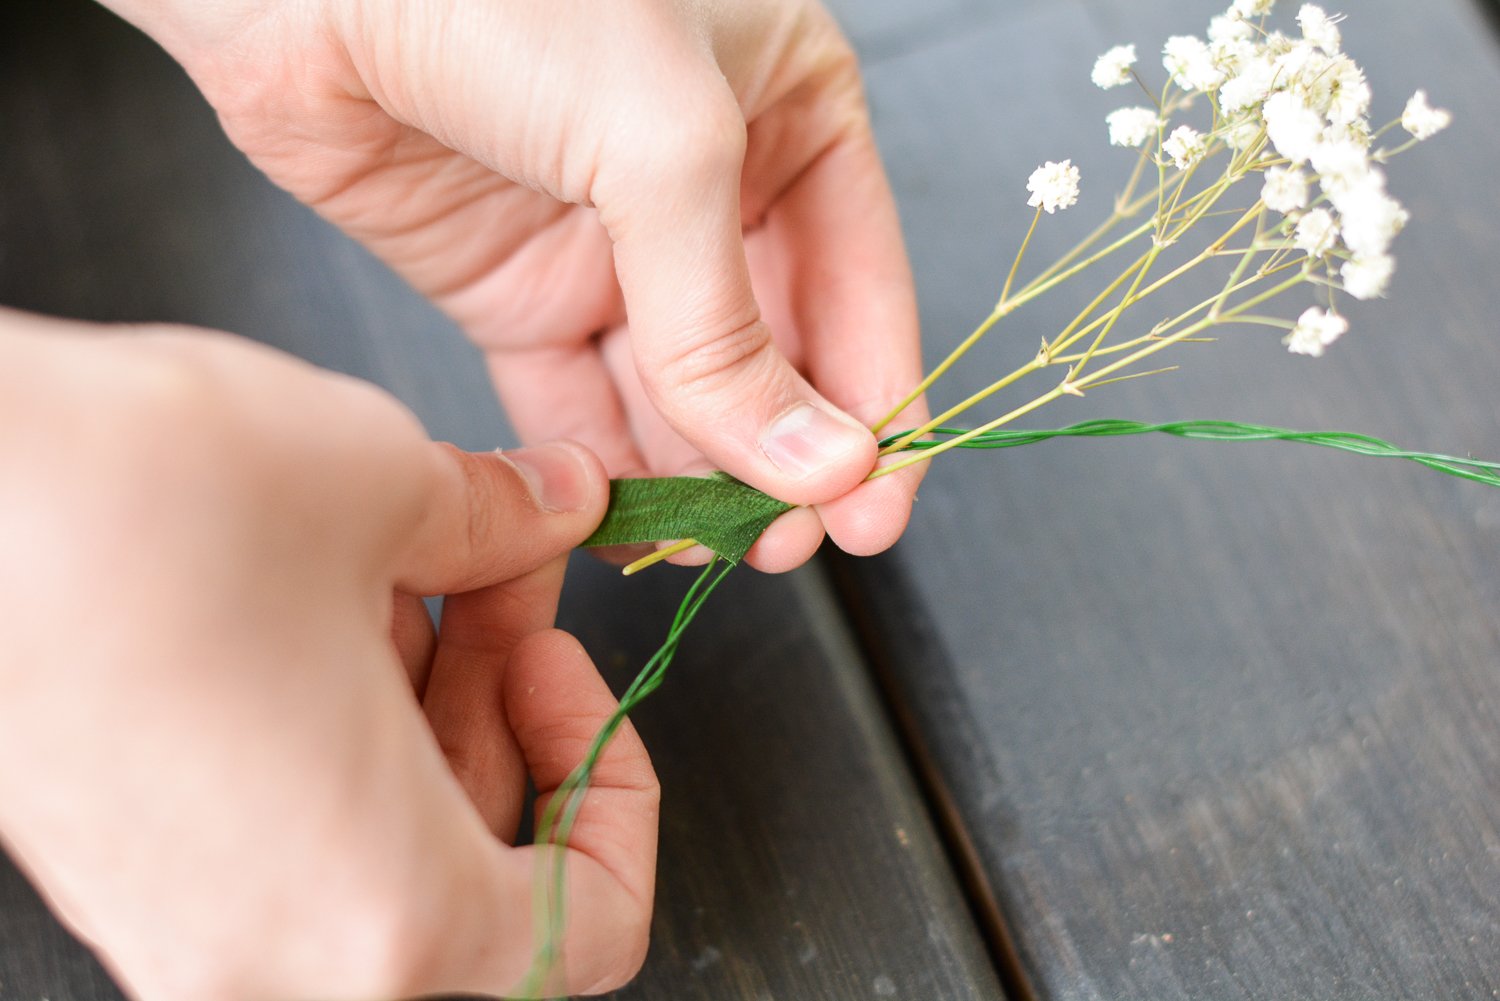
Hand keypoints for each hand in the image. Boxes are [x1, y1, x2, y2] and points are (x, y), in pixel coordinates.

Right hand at [0, 309, 655, 998]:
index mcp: (385, 919)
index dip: (614, 790)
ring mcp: (189, 922)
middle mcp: (278, 962)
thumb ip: (507, 522)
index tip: (573, 678)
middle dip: (509, 716)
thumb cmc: (143, 512)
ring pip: (378, 845)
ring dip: (426, 708)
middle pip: (478, 878)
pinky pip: (287, 823)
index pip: (588, 928)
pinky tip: (331, 598)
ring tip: (421, 569)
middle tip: (509, 591)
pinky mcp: (129, 865)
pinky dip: (341, 724)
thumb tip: (554, 506)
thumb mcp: (387, 489)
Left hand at [103, 0, 928, 570]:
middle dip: (783, 460)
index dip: (874, 409)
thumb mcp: (661, 142)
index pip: (857, 285)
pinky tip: (630, 527)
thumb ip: (727, 321)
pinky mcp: (517, 292)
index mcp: (787, 111)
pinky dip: (606, 472)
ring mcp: (609, 246)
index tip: (871, 512)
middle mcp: (707, 187)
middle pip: (772, 357)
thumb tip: (814, 462)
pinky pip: (580, 404)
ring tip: (710, 550)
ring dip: (699, 480)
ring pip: (678, 397)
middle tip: (787, 545)